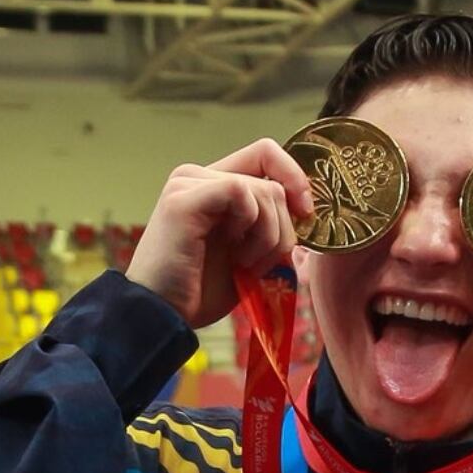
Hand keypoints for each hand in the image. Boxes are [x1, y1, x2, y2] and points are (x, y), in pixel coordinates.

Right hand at [126, 138, 314, 328]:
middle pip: (271, 179)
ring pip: (263, 189)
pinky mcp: (184, 198)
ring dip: (269, 236)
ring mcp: (188, 184)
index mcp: (211, 185)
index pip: (264, 154)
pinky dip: (252, 228)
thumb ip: (270, 225)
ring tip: (244, 265)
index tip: (305, 214)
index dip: (294, 178)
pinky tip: (236, 256)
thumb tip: (307, 210)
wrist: (165, 317)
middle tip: (261, 263)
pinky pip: (241, 192)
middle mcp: (197, 177)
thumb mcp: (248, 254)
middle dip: (283, 228)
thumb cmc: (200, 292)